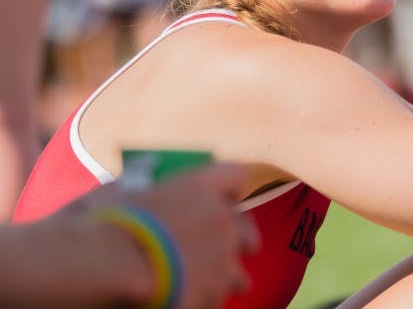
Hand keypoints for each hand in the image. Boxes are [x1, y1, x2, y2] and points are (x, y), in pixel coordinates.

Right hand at [73, 163, 258, 307]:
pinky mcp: (212, 292)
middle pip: (247, 233)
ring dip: (221, 279)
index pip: (235, 174)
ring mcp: (221, 259)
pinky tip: (181, 298)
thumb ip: (136, 187)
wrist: (108, 265)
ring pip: (237, 274)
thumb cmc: (106, 223)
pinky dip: (201, 300)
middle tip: (218, 254)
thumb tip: (132, 183)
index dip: (228, 188)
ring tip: (199, 285)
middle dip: (237, 244)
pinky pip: (215, 298)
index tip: (220, 199)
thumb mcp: (117, 193)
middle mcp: (221, 220)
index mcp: (201, 187)